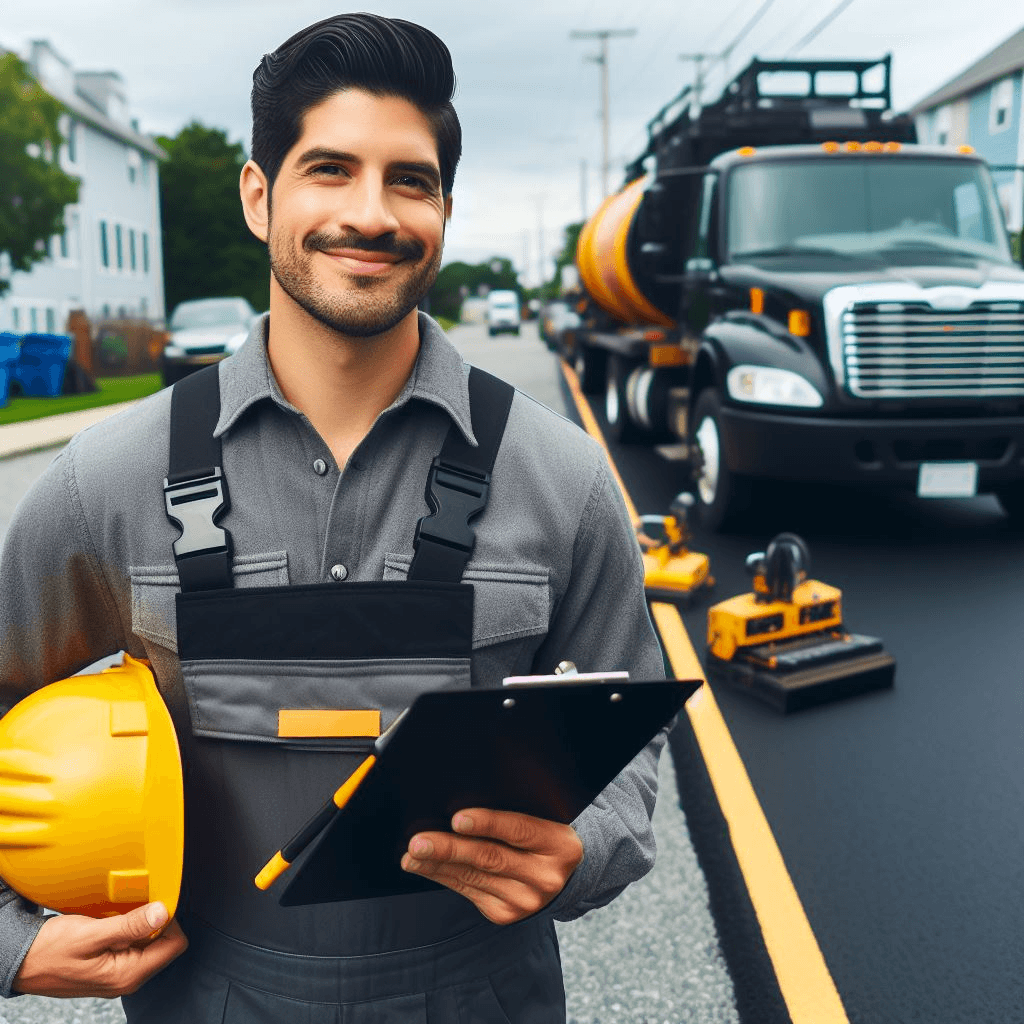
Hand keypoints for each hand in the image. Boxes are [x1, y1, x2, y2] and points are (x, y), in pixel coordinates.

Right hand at [13, 901, 187, 997]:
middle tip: (134, 906)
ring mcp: (119, 973)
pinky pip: (131, 944)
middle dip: (153, 921)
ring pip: (148, 942)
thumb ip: (130, 926)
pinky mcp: (110, 966)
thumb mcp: (92, 934)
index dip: (169, 920)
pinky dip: (127, 929)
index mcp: (128, 974)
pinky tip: (112, 921)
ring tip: (119, 914)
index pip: (174, 944)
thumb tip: (163, 912)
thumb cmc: (49, 950)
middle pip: (164, 942)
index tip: (155, 903)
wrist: (20, 960)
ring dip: (139, 924)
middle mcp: (128, 978)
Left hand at [401, 809, 582, 924]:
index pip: (520, 830)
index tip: (457, 817)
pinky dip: (443, 876)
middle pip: (490, 858)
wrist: (564, 875)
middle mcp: (545, 877)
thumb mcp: (543, 819)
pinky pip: (468, 891)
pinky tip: (425, 866)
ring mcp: (526, 901)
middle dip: (450, 848)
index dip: (488, 823)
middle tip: (418, 841)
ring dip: (437, 865)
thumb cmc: (542, 834)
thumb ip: (513, 811)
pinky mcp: (506, 914)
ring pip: (473, 877)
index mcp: (559, 844)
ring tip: (411, 854)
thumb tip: (461, 808)